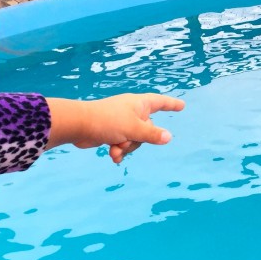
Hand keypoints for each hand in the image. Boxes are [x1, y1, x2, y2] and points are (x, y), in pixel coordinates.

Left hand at [47, 94, 184, 162]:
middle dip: (138, 140)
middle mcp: (132, 111)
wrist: (79, 125)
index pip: (161, 102)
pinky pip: (123, 143)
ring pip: (135, 139)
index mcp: (140, 104)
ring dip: (126, 147)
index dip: (172, 104)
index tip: (182, 106)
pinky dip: (119, 150)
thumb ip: (152, 135)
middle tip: (125, 140)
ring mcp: (121, 122)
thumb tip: (169, 138)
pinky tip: (113, 156)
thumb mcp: (134, 129)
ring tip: (115, 148)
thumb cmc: (108, 121)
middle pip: (148, 129)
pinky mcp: (111, 132)